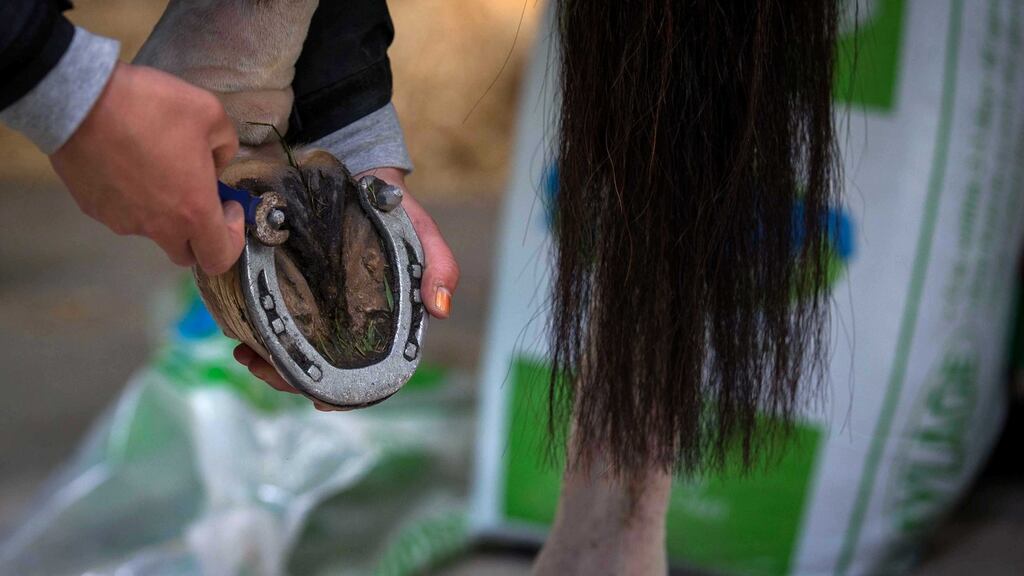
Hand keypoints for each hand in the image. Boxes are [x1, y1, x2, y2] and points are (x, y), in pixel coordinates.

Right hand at [50, 62, 243, 274]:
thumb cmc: (152, 106)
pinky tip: (127, 162)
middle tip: (197, 194)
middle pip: (185, 252)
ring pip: (151, 229)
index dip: (233, 238)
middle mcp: (157, 226)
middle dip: (198, 232)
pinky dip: (131, 197)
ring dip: (163, 210)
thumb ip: (225, 148)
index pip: (220, 258)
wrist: (81, 99)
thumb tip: (215, 163)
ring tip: (156, 166)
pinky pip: (121, 212)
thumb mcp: (211, 115)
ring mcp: (121, 221)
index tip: (229, 206)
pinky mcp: (93, 209)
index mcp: (193, 211)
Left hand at [233, 167, 459, 408]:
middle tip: (261, 365)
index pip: (364, 372)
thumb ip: (437, 265)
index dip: (343, 393)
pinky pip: (272, 319)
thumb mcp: (420, 232)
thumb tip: (440, 309)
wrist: (357, 168)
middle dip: (289, 375)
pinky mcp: (289, 286)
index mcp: (379, 320)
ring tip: (244, 351)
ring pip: (292, 350)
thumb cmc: (392, 208)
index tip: (317, 398)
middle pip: (320, 368)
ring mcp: (316, 305)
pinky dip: (256, 331)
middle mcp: (346, 320)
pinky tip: (240, 329)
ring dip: (267, 360)